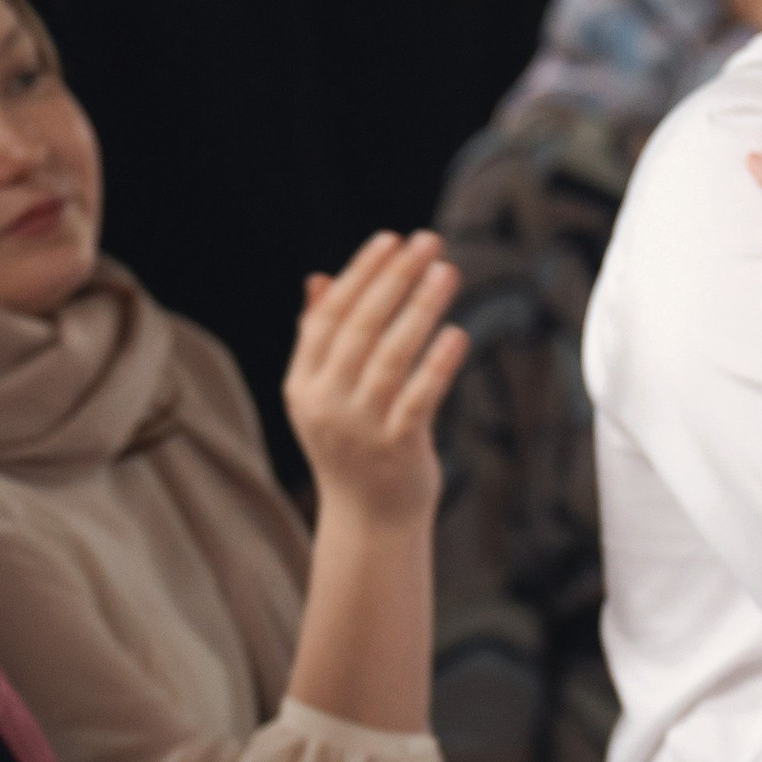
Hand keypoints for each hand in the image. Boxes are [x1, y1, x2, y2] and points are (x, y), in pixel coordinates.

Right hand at [285, 232, 466, 527]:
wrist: (369, 520)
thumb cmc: (353, 447)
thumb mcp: (325, 395)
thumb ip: (320, 340)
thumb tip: (317, 278)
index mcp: (304, 384)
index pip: (330, 316)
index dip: (360, 274)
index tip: (390, 240)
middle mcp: (326, 402)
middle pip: (361, 327)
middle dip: (395, 278)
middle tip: (427, 241)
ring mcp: (360, 426)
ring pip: (392, 356)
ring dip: (421, 309)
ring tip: (447, 271)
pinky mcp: (397, 447)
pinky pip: (419, 398)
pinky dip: (438, 363)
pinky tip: (457, 332)